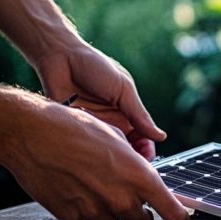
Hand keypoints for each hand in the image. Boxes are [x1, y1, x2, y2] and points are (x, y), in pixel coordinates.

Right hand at [0, 92, 191, 219]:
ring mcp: (95, 210)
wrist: (32, 133)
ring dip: (111, 212)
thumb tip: (145, 177)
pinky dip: (86, 210)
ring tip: (97, 186)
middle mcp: (120, 198)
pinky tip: (77, 189)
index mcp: (139, 177)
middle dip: (140, 213)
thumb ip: (136, 165)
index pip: (171, 211)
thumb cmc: (75, 129)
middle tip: (130, 197)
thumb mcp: (118, 139)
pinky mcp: (71, 216)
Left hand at [35, 43, 164, 160]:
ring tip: (112, 154)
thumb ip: (139, 115)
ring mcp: (93, 127)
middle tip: (128, 162)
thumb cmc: (95, 67)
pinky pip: (85, 144)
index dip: (146, 151)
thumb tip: (160, 136)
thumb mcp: (123, 90)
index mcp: (128, 114)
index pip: (143, 140)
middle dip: (130, 158)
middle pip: (126, 149)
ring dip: (111, 154)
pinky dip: (90, 149)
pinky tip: (93, 146)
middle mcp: (112, 123)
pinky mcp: (75, 128)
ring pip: (107, 149)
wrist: (60, 57)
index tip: (145, 158)